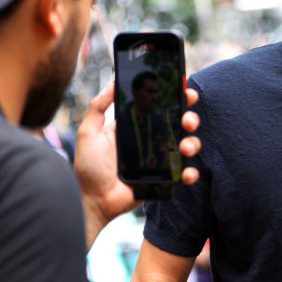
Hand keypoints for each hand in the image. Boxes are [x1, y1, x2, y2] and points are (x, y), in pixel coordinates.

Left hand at [74, 82, 200, 247]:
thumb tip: (113, 81)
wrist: (93, 201)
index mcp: (136, 125)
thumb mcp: (88, 132)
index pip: (160, 106)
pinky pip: (184, 173)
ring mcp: (160, 159)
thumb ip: (98, 106)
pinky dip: (190, 172)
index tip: (183, 88)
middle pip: (179, 123)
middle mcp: (151, 139)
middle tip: (187, 118)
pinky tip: (185, 172)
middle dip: (189, 116)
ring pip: (187, 145)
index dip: (174, 96)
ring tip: (185, 146)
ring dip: (192, 142)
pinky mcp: (164, 178)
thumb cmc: (88, 167)